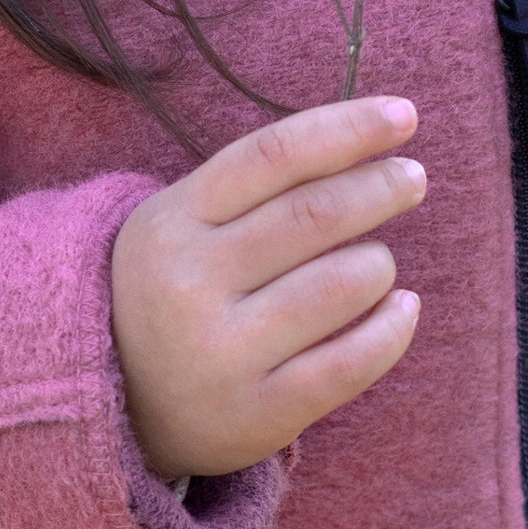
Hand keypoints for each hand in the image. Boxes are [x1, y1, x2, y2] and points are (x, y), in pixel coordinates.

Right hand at [110, 96, 425, 480]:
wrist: (115, 404)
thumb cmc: (176, 290)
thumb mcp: (186, 224)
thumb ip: (260, 183)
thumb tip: (367, 136)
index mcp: (173, 220)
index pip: (275, 154)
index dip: (349, 128)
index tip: (405, 114)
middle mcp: (191, 283)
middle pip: (313, 215)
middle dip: (379, 187)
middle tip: (412, 178)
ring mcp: (222, 353)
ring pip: (339, 284)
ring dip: (379, 264)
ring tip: (379, 263)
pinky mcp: (256, 414)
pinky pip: (348, 364)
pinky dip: (392, 329)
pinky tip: (403, 308)